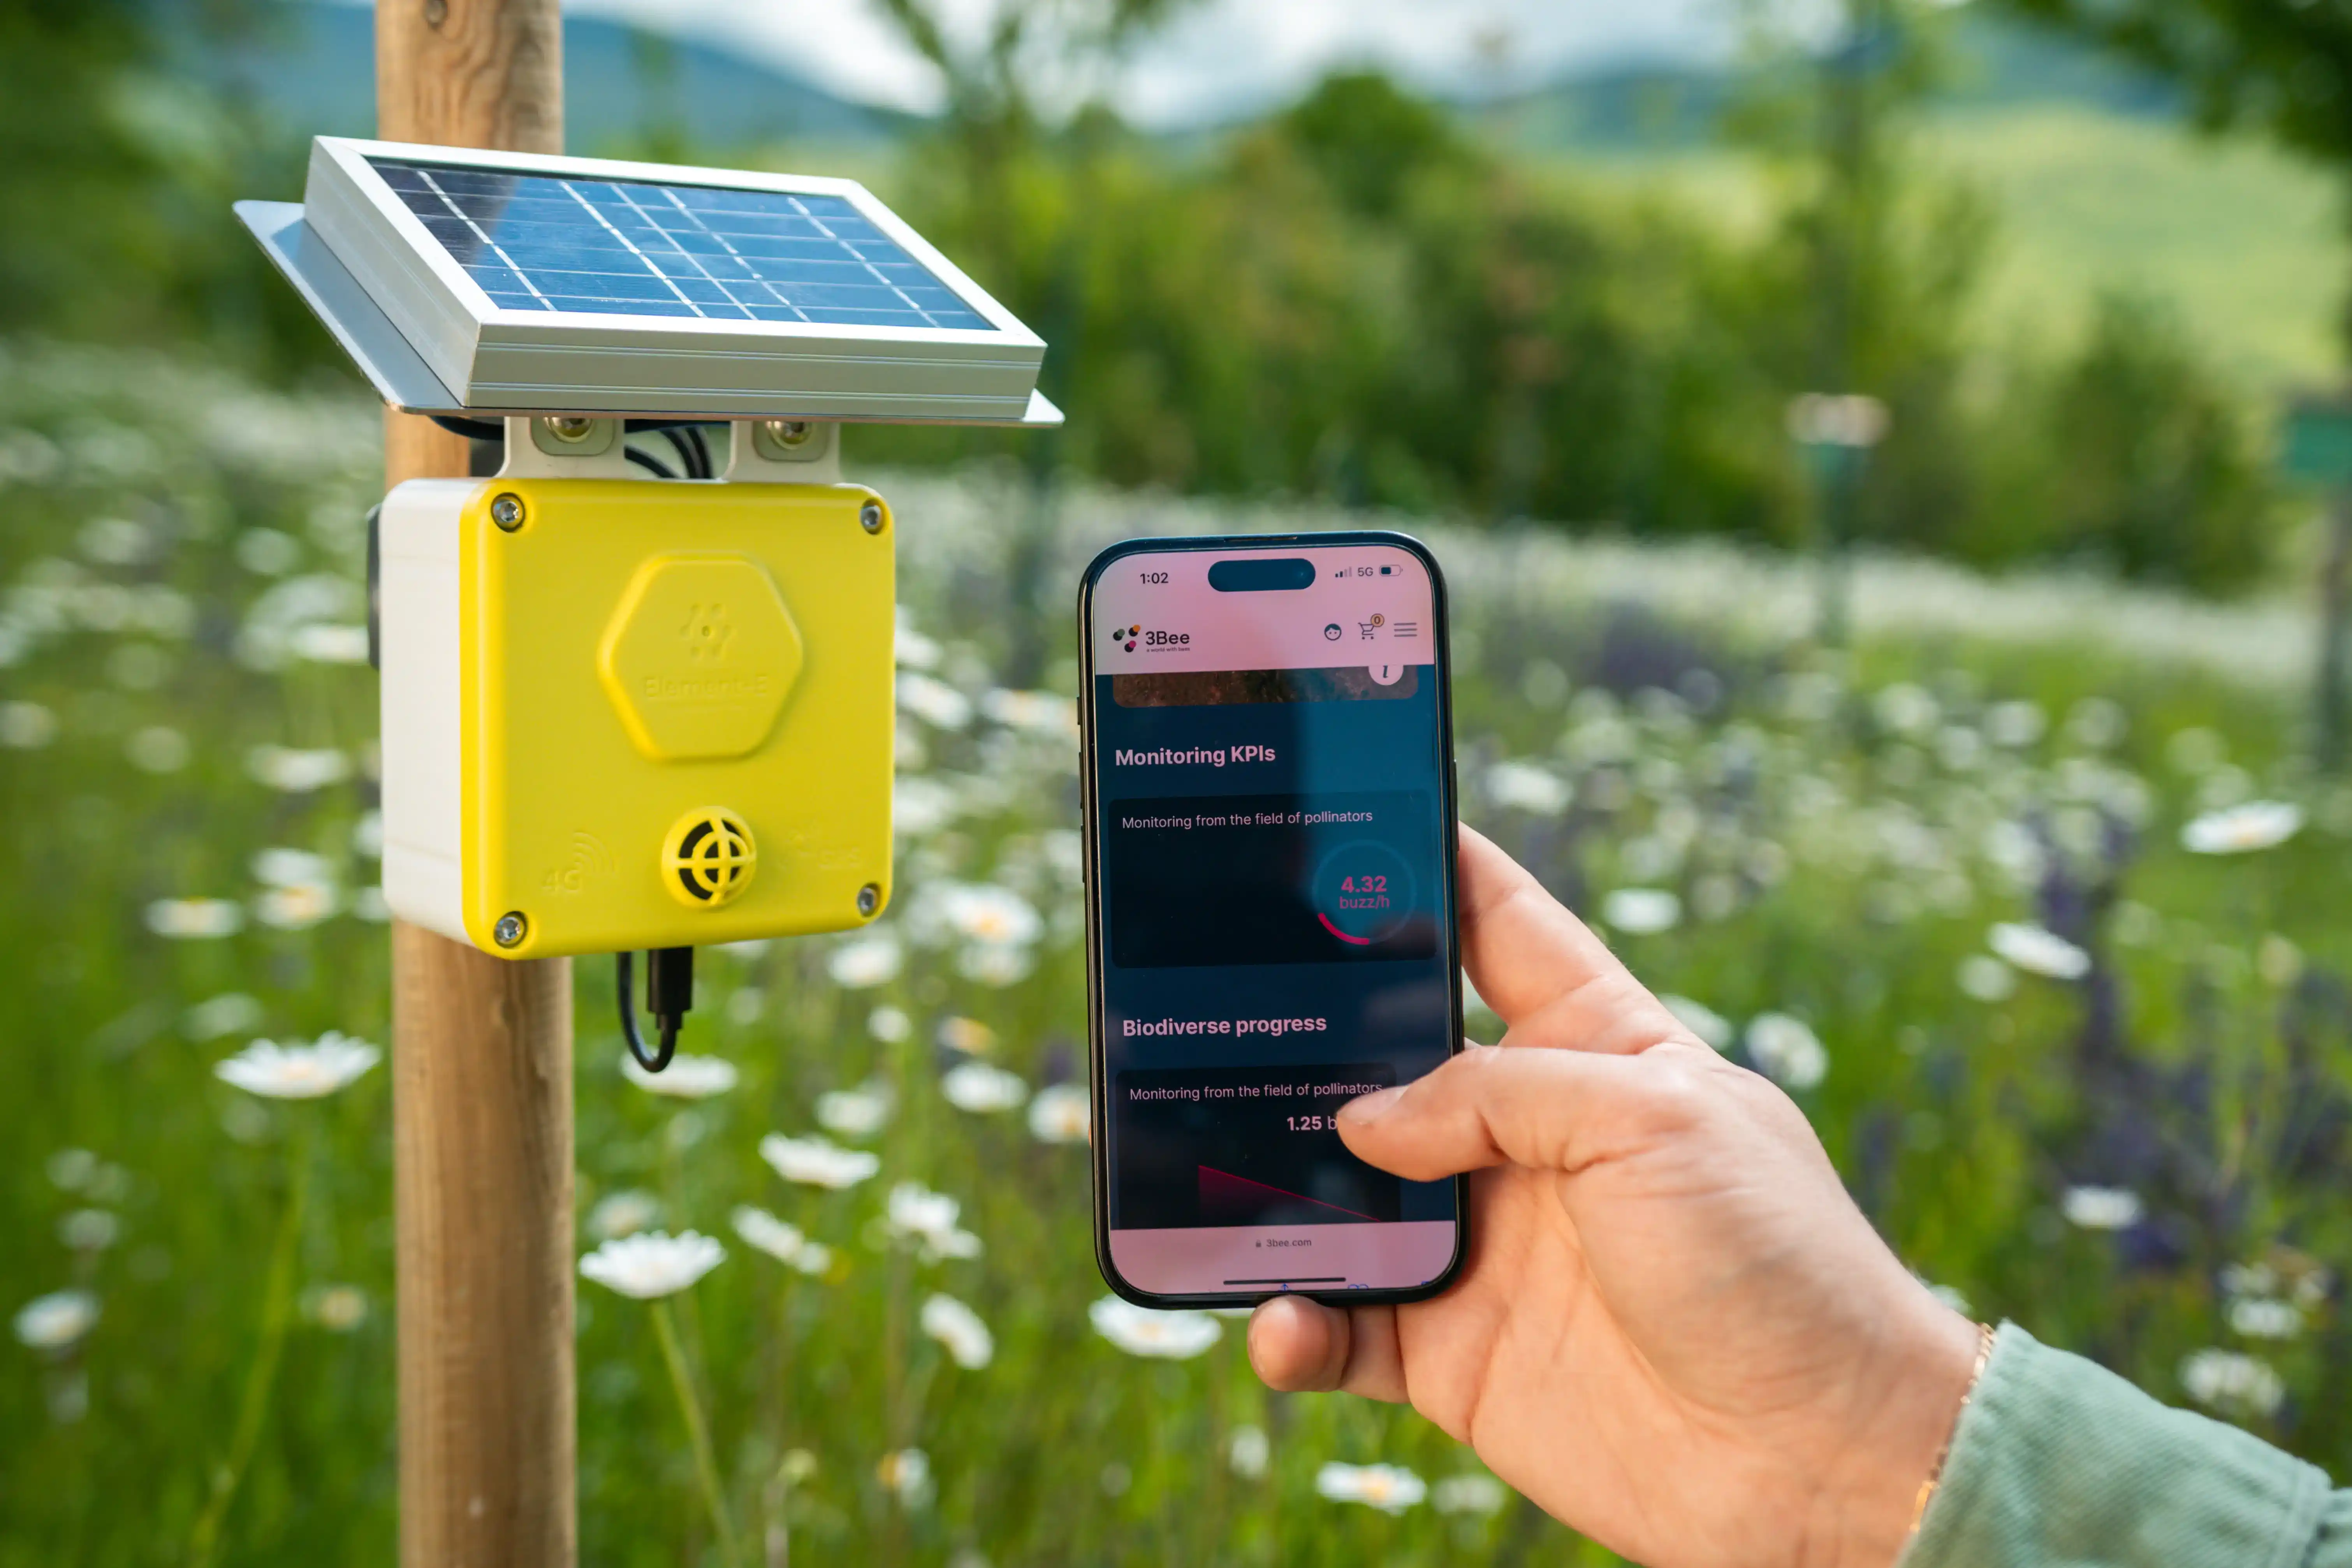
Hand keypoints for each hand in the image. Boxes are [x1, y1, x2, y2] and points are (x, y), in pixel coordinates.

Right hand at [1248, 827, 1981, 1567]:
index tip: (1338, 816)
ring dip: (1274, 1188)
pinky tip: (1285, 1320)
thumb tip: (1363, 1122)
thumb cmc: (1778, 1264)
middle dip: (1305, 1034)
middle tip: (1214, 1009)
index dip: (1424, 866)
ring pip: (1340, 1195)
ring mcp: (1482, 1244)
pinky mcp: (1453, 1352)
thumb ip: (1497, 1095)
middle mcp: (1525, 1138)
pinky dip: (1297, 1323)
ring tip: (1215, 1180)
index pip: (1492, 925)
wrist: (1822, 1464)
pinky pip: (1343, 1327)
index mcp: (1592, 1047)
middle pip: (1383, 1059)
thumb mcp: (1655, 1120)